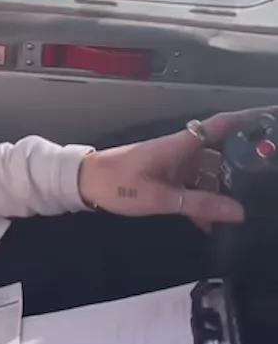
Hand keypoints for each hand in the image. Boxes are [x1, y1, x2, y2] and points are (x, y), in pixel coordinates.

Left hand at [77, 107, 277, 229]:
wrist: (84, 184)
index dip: (247, 119)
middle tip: (265, 179)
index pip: (221, 125)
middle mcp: (182, 150)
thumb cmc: (118, 184)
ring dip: (223, 191)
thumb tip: (239, 212)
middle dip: (244, 165)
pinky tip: (211, 224)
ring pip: (209, 174)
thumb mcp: (160, 198)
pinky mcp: (166, 178)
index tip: (271, 119)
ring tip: (243, 209)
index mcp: (180, 145)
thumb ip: (199, 205)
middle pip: (221, 153)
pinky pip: (193, 187)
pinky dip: (203, 202)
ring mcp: (174, 164)